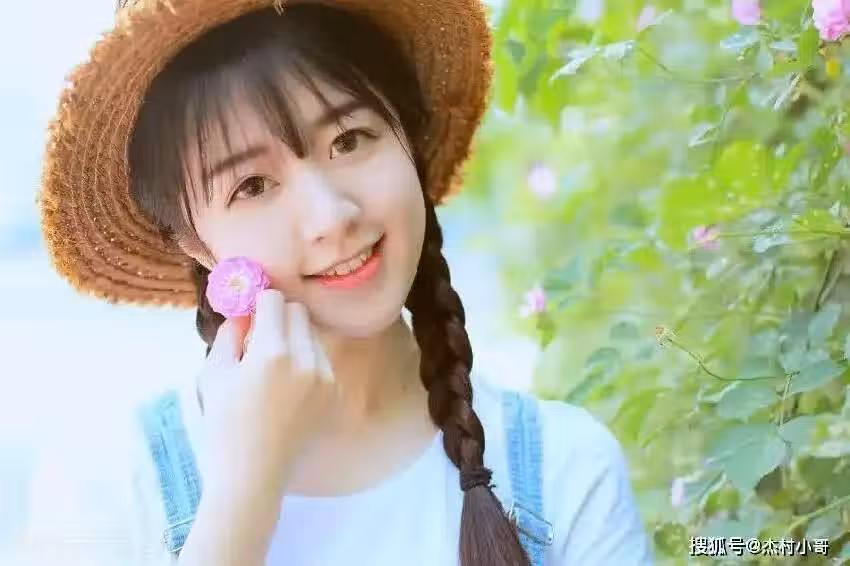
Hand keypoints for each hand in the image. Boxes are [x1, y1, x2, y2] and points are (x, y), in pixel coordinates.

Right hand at [196, 289, 337, 495]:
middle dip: (280, 318)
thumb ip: (230, 334)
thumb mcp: (214, 374)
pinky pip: (323, 361)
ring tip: (275, 367)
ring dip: (296, 340)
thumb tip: (244, 310)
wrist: (254, 473)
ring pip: (314, 336)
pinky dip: (308, 363)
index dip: (260, 303)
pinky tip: (290, 387)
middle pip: (300, 313)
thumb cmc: (225, 424)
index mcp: (273, 353)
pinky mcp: (336, 394)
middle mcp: (306, 361)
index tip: (252, 314)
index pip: (275, 300)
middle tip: (262, 337)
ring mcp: (326, 378)